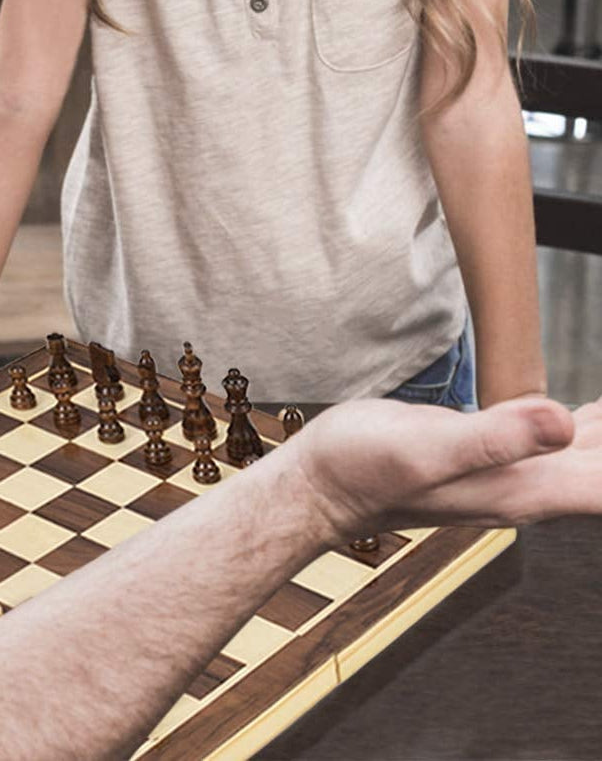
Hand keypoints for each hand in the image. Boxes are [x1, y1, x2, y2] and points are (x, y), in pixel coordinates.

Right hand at [291, 394, 601, 543]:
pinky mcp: (499, 452)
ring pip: (599, 454)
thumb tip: (561, 421)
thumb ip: (493, 437)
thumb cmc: (364, 467)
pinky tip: (601, 411)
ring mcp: (518, 471)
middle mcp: (535, 484)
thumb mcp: (426, 448)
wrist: (324, 481)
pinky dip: (597, 424)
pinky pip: (568, 439)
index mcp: (529, 486)